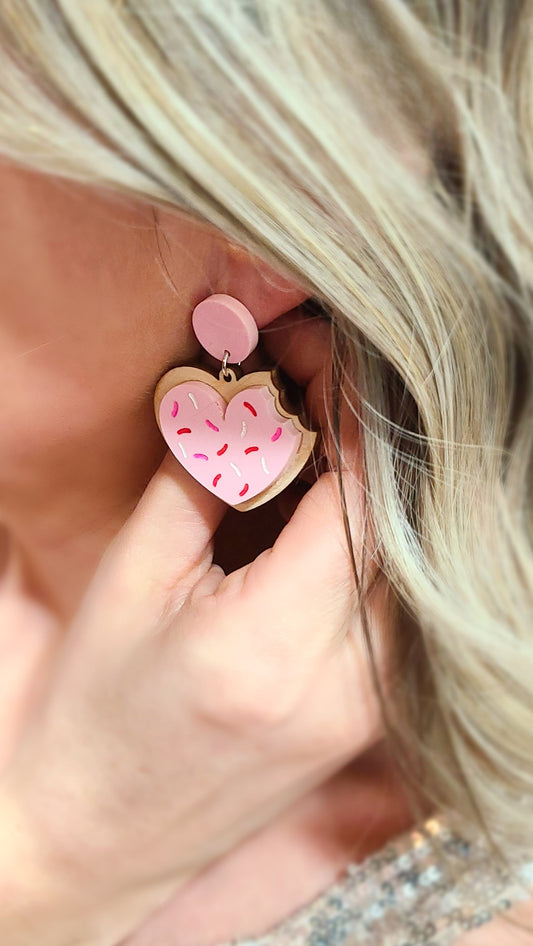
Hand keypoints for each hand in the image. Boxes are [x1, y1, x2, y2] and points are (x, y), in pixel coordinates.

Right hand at [1, 311, 391, 944]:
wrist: (100, 828)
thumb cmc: (98, 705)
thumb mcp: (134, 576)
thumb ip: (204, 473)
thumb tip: (249, 392)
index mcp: (271, 647)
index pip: (359, 495)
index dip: (344, 409)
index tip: (312, 356)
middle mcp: (344, 685)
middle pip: (397, 523)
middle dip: (359, 438)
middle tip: (305, 385)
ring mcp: (367, 709)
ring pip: (406, 561)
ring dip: (367, 486)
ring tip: (307, 438)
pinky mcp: (367, 717)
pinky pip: (394, 604)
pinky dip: (367, 541)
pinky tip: (319, 507)